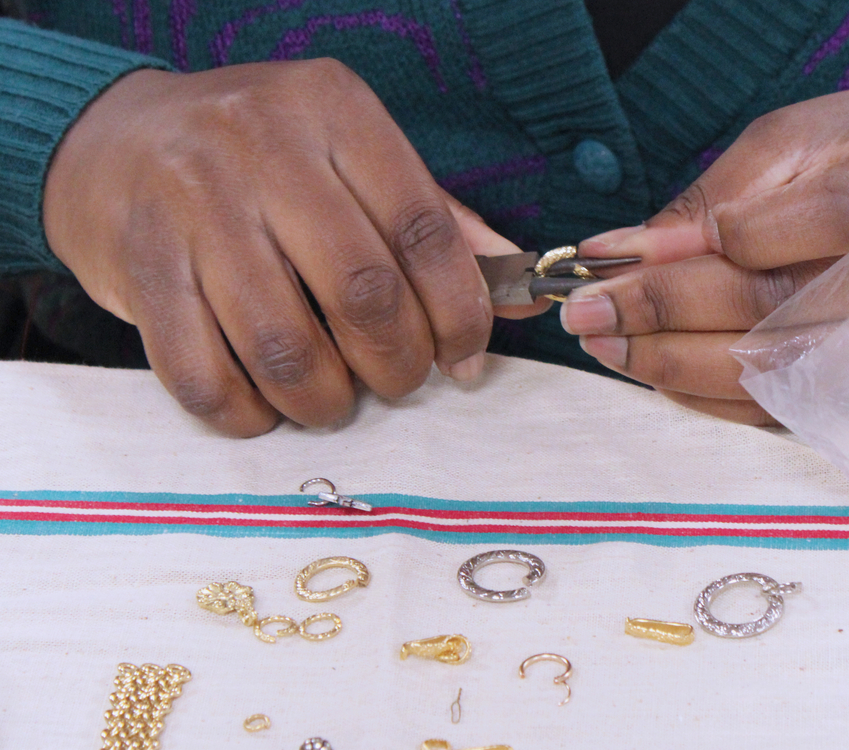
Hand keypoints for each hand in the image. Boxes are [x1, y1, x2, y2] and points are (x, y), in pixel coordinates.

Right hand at [44, 60, 547, 436]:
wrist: (114, 142)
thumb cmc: (262, 159)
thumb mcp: (355, 156)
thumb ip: (439, 222)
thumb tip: (518, 296)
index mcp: (335, 111)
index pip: (423, 230)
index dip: (459, 312)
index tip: (466, 358)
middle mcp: (261, 147)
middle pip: (361, 292)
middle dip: (398, 364)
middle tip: (400, 381)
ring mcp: (191, 205)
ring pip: (283, 344)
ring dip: (325, 399)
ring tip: (335, 400)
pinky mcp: (138, 265)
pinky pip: (201, 373)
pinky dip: (247, 413)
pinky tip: (267, 408)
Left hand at [560, 88, 848, 423]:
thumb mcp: (791, 141)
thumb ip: (712, 198)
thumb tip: (624, 252)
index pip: (777, 236)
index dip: (688, 252)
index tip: (610, 255)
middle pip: (764, 315)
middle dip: (659, 316)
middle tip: (581, 314)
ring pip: (766, 377)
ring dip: (670, 365)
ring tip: (603, 342)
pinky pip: (777, 408)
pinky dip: (705, 395)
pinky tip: (653, 369)